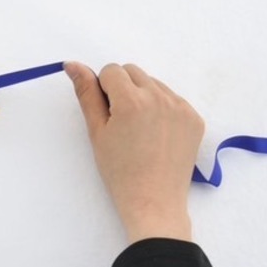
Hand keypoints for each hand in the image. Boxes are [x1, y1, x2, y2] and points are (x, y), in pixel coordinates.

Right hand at [63, 61, 204, 244]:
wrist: (154, 201)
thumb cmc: (119, 170)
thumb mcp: (97, 131)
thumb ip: (86, 93)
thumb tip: (72, 64)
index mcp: (131, 100)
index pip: (111, 70)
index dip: (103, 90)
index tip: (107, 115)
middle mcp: (159, 97)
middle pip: (133, 72)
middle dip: (123, 88)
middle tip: (121, 121)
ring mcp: (181, 107)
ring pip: (153, 83)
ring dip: (143, 96)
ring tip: (140, 129)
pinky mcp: (194, 118)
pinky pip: (172, 98)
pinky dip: (162, 108)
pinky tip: (157, 134)